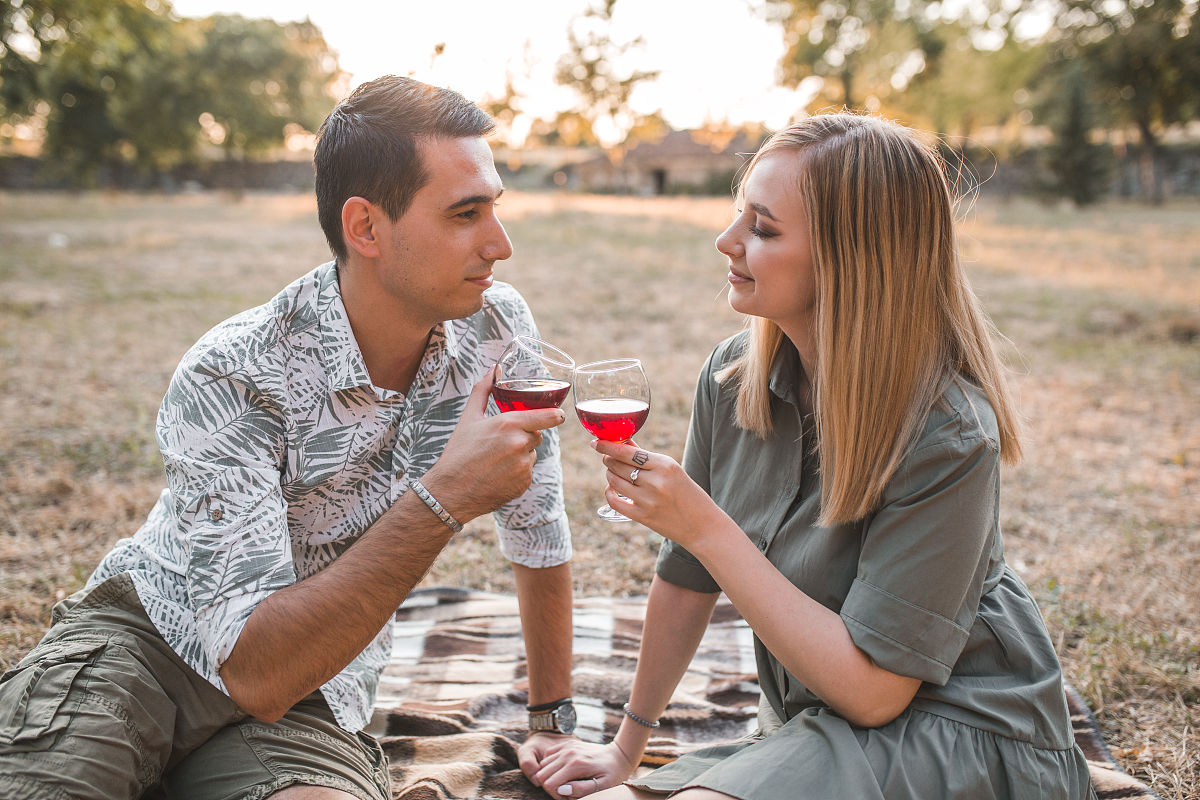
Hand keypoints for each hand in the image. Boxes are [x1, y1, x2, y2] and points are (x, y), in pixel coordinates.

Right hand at [426, 367, 564, 521]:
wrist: (450, 491)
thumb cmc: (458, 452)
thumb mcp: (469, 418)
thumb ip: (484, 390)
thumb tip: (493, 369)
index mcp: (508, 424)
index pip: (548, 417)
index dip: (555, 415)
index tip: (559, 415)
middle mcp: (520, 444)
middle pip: (537, 435)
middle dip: (525, 435)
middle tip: (502, 442)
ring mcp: (523, 466)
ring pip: (532, 454)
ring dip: (521, 454)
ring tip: (496, 460)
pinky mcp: (524, 484)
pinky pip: (527, 472)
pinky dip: (517, 472)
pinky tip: (497, 474)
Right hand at [521, 737, 637, 797]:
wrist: (618, 755)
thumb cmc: (612, 774)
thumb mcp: (602, 786)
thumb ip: (581, 789)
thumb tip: (562, 790)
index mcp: (576, 765)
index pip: (549, 784)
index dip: (555, 795)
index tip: (568, 797)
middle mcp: (568, 753)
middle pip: (542, 774)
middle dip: (551, 786)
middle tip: (567, 791)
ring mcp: (567, 746)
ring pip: (543, 764)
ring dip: (550, 775)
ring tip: (565, 781)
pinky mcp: (567, 743)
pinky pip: (548, 754)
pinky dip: (550, 765)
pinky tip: (562, 771)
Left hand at [592, 440, 732, 552]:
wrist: (703, 526)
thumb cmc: (688, 494)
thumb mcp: (672, 470)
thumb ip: (646, 457)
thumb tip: (623, 443)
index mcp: (665, 465)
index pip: (627, 452)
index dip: (607, 446)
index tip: (596, 443)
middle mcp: (655, 481)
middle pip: (617, 465)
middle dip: (608, 459)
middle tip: (608, 458)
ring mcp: (647, 500)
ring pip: (614, 481)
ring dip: (610, 475)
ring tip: (614, 473)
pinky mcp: (642, 516)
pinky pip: (614, 501)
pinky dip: (610, 492)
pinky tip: (613, 489)